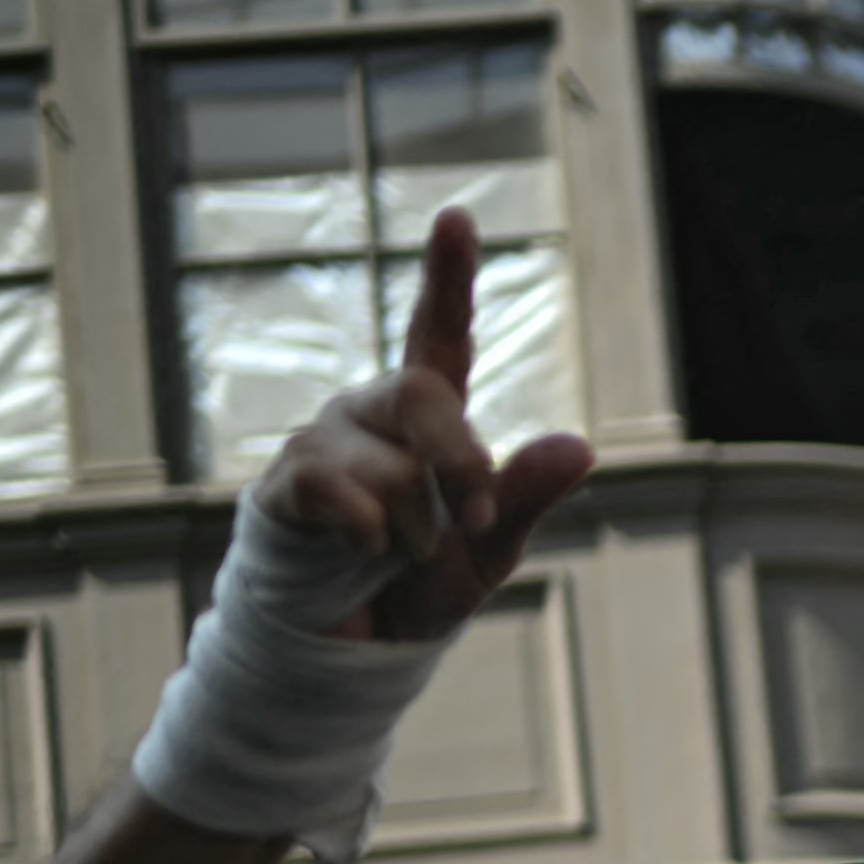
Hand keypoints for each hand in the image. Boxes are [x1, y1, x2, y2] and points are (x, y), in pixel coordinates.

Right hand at [247, 209, 592, 644]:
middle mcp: (369, 413)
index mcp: (426, 418)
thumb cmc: (422, 586)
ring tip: (402, 553)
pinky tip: (366, 550)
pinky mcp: (283, 485)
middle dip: (462, 463)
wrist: (357, 647)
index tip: (457, 216)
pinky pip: (335, 488)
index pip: (439, 335)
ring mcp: (320, 442)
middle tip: (475, 520)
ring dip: (416, 525)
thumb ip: (526, 495)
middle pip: (422, 394)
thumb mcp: (492, 548)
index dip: (447, 278)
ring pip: (389, 462)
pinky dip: (369, 531)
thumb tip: (580, 445)